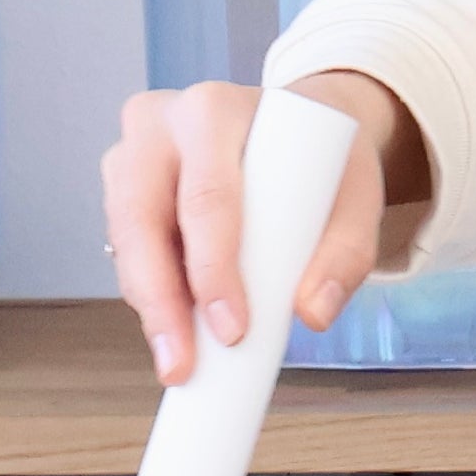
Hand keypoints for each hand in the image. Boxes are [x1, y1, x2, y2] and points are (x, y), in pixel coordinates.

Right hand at [102, 72, 417, 381]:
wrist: (295, 130)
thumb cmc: (320, 160)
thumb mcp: (355, 196)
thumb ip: (346, 254)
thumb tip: (313, 313)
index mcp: (213, 110)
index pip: (206, 197)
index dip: (212, 269)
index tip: (233, 329)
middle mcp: (158, 125)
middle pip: (141, 218)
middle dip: (161, 300)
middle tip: (182, 364)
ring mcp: (129, 155)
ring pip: (123, 239)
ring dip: (148, 305)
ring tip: (178, 361)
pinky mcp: (121, 190)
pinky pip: (124, 250)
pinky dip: (148, 294)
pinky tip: (173, 331)